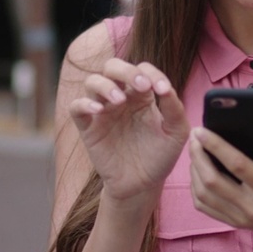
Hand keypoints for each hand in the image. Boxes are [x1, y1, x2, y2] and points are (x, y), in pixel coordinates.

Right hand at [68, 59, 190, 203]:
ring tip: (119, 100)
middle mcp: (121, 98)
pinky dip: (84, 103)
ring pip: (93, 81)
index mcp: (142, 95)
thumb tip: (165, 87)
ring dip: (105, 85)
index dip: (153, 73)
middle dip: (126, 70)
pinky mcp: (88, 127)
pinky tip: (98, 110)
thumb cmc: (160, 156)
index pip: (142, 69)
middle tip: (141, 85)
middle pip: (113, 66)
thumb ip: (174, 108)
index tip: (163, 90)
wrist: (142, 185)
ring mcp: (103, 111)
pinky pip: (76, 107)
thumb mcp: (176, 132)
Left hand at [188, 120, 252, 251]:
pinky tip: (197, 172)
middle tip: (194, 137)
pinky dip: (195, 188)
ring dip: (194, 170)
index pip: (236, 164)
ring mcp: (240, 217)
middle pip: (212, 180)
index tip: (202, 130)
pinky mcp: (234, 223)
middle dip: (198, 156)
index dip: (216, 145)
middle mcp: (252, 205)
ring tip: (194, 151)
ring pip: (204, 194)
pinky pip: (205, 207)